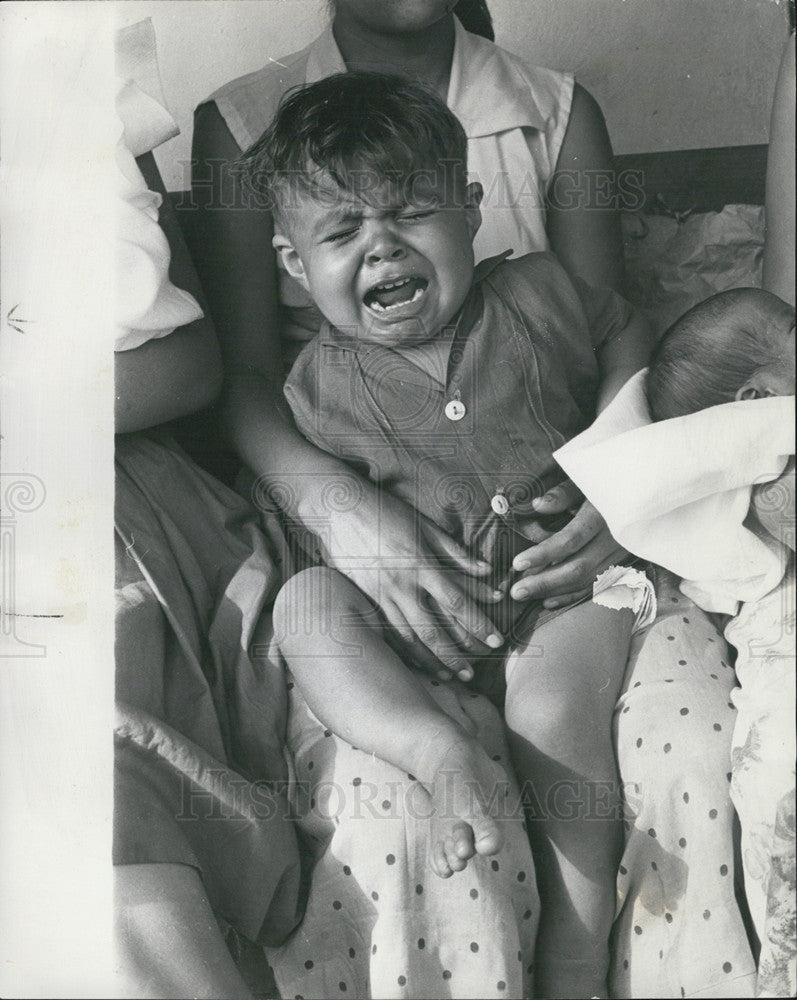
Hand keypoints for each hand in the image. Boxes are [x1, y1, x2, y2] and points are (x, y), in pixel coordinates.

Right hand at [317, 485, 503, 680]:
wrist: (339, 509)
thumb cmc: (386, 511)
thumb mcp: (425, 525)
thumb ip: (455, 552)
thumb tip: (487, 571)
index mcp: (421, 564)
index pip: (456, 601)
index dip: (478, 623)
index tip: (496, 640)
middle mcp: (402, 584)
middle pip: (433, 629)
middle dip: (455, 654)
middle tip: (472, 673)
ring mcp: (380, 594)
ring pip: (408, 636)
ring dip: (430, 659)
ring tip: (449, 675)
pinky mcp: (364, 597)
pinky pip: (386, 630)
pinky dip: (402, 649)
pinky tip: (415, 662)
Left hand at [509, 480, 626, 608]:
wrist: (643, 494)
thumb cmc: (607, 483)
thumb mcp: (586, 481)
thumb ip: (562, 493)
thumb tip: (537, 505)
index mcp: (602, 515)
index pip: (570, 540)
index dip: (543, 554)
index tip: (517, 563)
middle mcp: (614, 539)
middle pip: (577, 568)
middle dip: (544, 582)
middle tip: (516, 591)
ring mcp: (619, 554)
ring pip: (586, 581)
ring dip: (554, 591)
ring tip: (525, 594)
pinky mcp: (621, 563)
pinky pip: (596, 586)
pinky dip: (572, 596)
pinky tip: (548, 601)